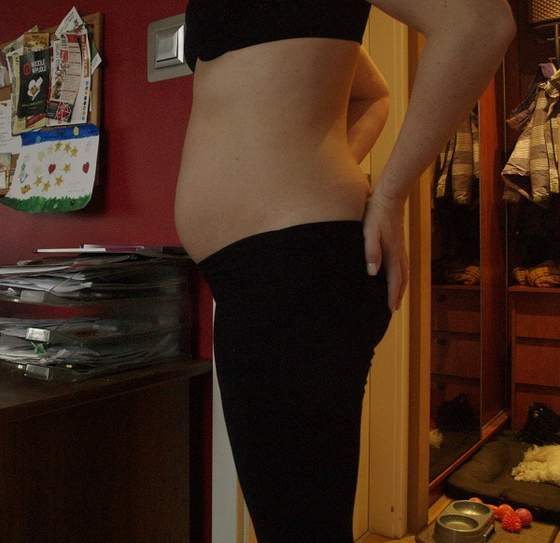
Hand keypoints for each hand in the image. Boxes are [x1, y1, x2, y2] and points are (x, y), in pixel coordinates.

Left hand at [362, 188, 408, 312]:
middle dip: (398, 295)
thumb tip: (372, 273)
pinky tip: (397, 274)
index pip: (394, 280)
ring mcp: (401, 247)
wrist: (390, 196)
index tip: (391, 310)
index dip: (393, 296)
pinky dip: (402, 274)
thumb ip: (371, 252)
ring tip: (397, 296)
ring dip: (401, 286)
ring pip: (404, 271)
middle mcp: (399, 253)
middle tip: (394, 309)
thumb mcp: (369, 232)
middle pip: (402, 279)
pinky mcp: (399, 242)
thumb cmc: (376, 214)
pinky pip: (403, 263)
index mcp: (392, 253)